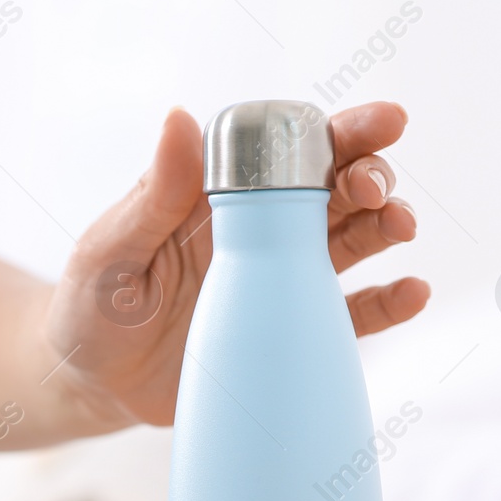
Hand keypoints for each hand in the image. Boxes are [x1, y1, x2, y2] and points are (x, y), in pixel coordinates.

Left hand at [44, 101, 428, 426]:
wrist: (92, 383)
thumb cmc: (90, 307)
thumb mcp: (111, 249)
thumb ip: (152, 193)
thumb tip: (180, 117)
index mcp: (219, 199)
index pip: (287, 153)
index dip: (338, 132)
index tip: (381, 121)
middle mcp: (259, 233)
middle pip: (332, 191)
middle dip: (368, 178)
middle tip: (376, 188)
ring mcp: (278, 283)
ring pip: (349, 244)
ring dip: (384, 228)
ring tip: (400, 227)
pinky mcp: (286, 333)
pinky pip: (348, 317)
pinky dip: (386, 304)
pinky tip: (411, 292)